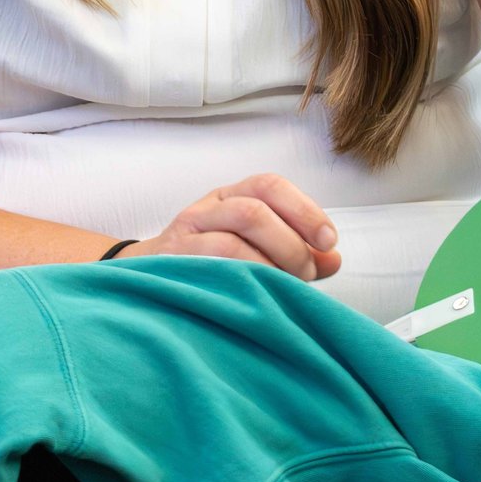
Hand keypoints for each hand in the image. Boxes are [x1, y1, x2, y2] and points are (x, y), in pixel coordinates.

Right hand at [126, 173, 342, 282]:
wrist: (146, 278)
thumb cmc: (210, 264)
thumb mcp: (254, 249)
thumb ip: (295, 252)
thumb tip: (334, 259)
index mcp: (233, 196)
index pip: (270, 185)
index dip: (305, 210)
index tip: (329, 241)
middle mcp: (209, 206)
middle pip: (254, 208)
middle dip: (291, 243)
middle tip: (306, 274)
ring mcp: (187, 231)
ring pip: (233, 236)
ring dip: (269, 264)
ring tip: (284, 287)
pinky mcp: (171, 260)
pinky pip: (210, 264)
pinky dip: (241, 278)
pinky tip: (255, 295)